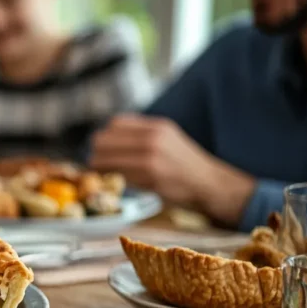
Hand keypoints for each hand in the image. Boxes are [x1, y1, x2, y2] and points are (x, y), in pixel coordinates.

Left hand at [89, 115, 254, 226]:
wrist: (209, 184)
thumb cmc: (184, 163)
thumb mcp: (167, 138)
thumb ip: (141, 134)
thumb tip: (107, 137)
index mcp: (156, 126)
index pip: (114, 124)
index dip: (106, 137)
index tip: (105, 148)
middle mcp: (152, 138)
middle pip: (103, 141)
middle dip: (97, 153)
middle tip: (100, 163)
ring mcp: (149, 157)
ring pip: (104, 160)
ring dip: (101, 169)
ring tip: (108, 174)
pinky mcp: (148, 176)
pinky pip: (117, 176)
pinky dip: (114, 180)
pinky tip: (121, 182)